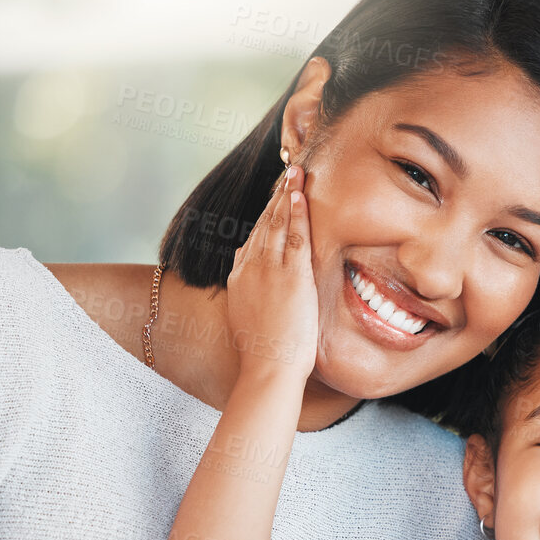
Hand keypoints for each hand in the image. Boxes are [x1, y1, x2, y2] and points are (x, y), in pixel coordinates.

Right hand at [226, 164, 319, 382]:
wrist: (267, 369)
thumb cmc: (265, 354)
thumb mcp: (251, 317)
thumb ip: (252, 294)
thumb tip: (258, 280)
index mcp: (239, 277)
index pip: (254, 237)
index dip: (266, 214)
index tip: (276, 197)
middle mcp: (250, 267)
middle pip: (265, 223)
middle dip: (277, 195)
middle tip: (289, 170)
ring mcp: (269, 270)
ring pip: (278, 223)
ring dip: (287, 194)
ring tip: (296, 171)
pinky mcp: (290, 276)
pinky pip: (295, 236)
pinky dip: (297, 213)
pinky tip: (300, 194)